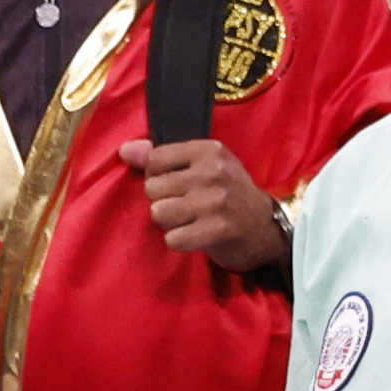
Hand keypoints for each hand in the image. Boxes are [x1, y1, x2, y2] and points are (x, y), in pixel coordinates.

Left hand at [122, 138, 288, 272]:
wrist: (266, 228)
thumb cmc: (230, 194)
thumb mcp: (203, 166)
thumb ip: (162, 157)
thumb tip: (124, 150)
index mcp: (209, 150)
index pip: (155, 160)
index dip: (158, 176)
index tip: (178, 185)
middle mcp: (212, 172)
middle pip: (152, 188)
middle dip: (164, 201)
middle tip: (187, 206)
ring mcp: (215, 201)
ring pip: (159, 213)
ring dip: (170, 222)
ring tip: (190, 220)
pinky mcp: (217, 230)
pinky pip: (173, 238)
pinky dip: (181, 241)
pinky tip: (196, 236)